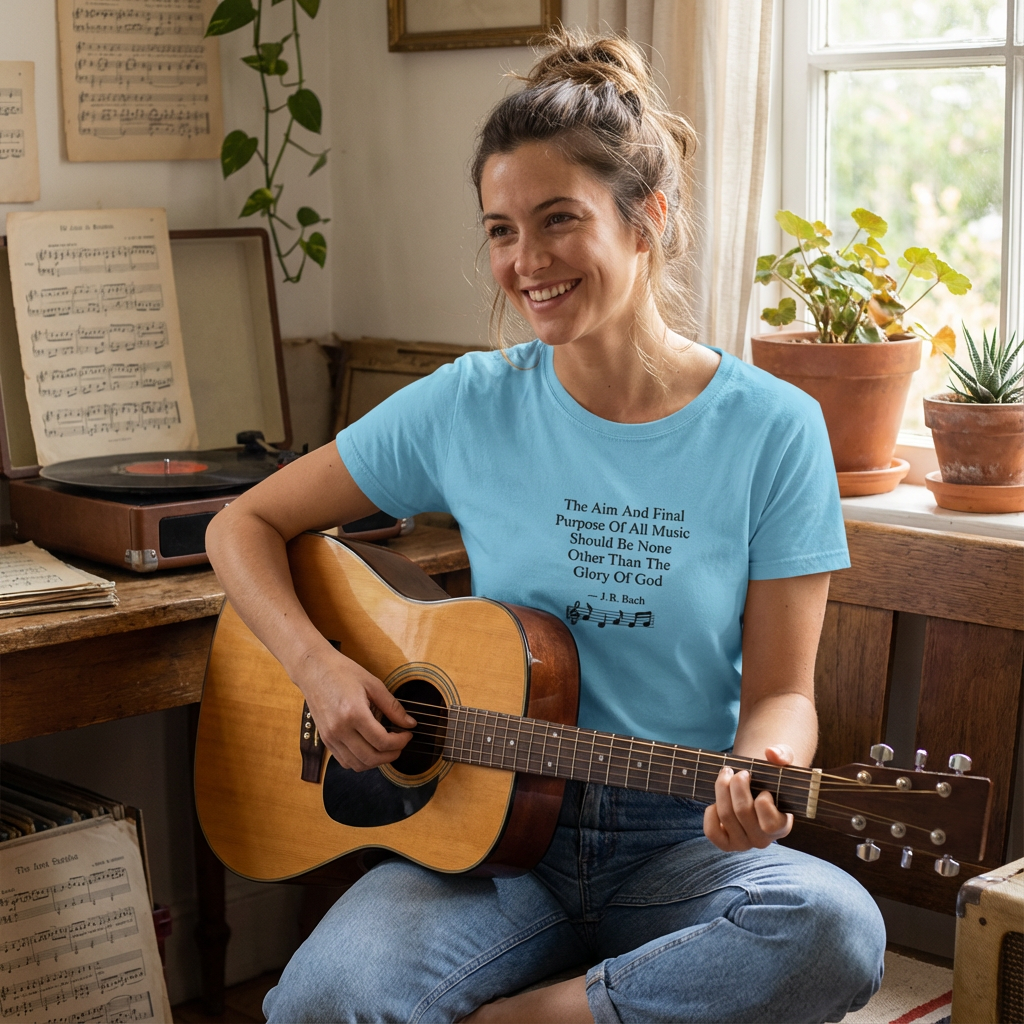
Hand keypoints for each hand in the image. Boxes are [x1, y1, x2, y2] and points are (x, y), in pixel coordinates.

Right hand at [297, 645, 416, 771]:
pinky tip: (370, 748)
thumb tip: (410, 724)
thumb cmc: (342, 672)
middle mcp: (340, 730)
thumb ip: (392, 707)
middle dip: (391, 755)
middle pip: (371, 758)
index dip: (400, 742)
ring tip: (387, 747)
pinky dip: (360, 761)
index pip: (382, 741)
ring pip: (357, 765)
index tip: (408, 734)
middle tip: (401, 744)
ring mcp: (330, 737)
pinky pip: (345, 761)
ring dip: (376, 761)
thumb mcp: (373, 684)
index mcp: (353, 713)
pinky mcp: (325, 740)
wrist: (313, 669)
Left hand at [703, 745, 794, 850]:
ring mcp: (744, 843)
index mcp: (782, 825)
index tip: (764, 788)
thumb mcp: (781, 763)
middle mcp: (763, 839)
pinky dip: (710, 813)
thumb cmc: (770, 777)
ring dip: (722, 789)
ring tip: (725, 774)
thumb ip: (783, 754)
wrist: (753, 787)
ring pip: (726, 816)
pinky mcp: (726, 843)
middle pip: (743, 812)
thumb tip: (772, 753)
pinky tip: (716, 801)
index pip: (771, 822)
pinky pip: (712, 832)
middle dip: (737, 785)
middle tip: (739, 772)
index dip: (763, 801)